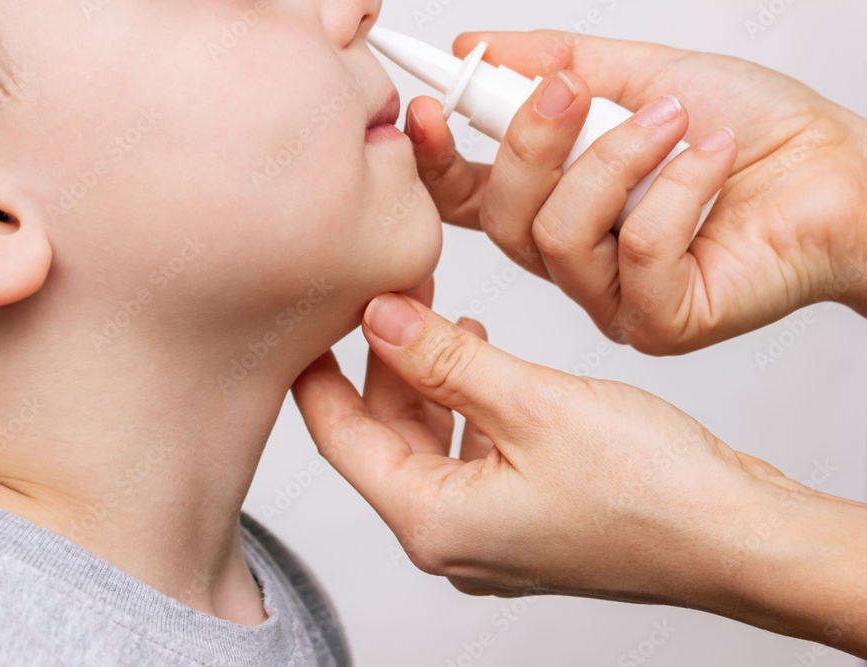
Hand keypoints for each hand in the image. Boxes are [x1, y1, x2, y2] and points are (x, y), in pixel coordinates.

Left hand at [292, 284, 866, 655]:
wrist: (736, 537)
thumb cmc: (652, 494)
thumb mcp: (532, 406)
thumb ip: (445, 362)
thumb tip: (381, 319)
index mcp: (433, 521)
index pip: (338, 438)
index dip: (317, 374)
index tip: (305, 321)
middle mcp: (451, 537)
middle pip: (382, 436)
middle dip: (384, 363)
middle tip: (391, 294)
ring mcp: (488, 531)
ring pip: (427, 440)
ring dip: (428, 378)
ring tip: (440, 315)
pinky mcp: (523, 516)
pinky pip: (469, 452)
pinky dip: (466, 402)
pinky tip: (484, 355)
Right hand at [407, 31, 866, 352]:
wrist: (842, 173)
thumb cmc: (754, 130)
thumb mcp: (641, 75)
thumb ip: (556, 64)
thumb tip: (477, 47)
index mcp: (560, 205)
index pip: (470, 197)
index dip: (438, 159)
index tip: (429, 107)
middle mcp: (577, 260)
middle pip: (502, 220)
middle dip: (530, 145)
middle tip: (572, 89)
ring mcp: (613, 298)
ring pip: (558, 239)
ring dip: (613, 162)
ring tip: (671, 118)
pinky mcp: (660, 321)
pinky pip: (635, 255)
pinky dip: (675, 190)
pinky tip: (713, 157)